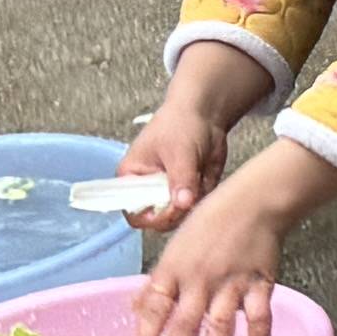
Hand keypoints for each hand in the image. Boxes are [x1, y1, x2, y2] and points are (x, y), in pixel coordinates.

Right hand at [121, 98, 226, 222]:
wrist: (205, 114)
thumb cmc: (181, 124)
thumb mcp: (180, 152)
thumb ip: (181, 179)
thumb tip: (183, 204)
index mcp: (131, 178)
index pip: (133, 212)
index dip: (152, 217)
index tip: (172, 207)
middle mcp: (147, 190)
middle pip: (158, 221)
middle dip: (178, 212)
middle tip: (192, 193)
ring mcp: (168, 193)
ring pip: (179, 218)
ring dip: (193, 203)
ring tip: (198, 177)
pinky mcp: (186, 193)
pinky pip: (195, 209)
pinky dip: (204, 198)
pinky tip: (205, 177)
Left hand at [131, 152, 322, 335]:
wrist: (254, 201)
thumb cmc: (211, 221)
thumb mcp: (175, 247)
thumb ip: (159, 282)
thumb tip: (138, 310)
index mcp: (174, 269)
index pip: (154, 311)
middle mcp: (199, 279)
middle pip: (184, 327)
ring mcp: (231, 283)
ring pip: (220, 328)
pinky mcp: (260, 284)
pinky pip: (259, 319)